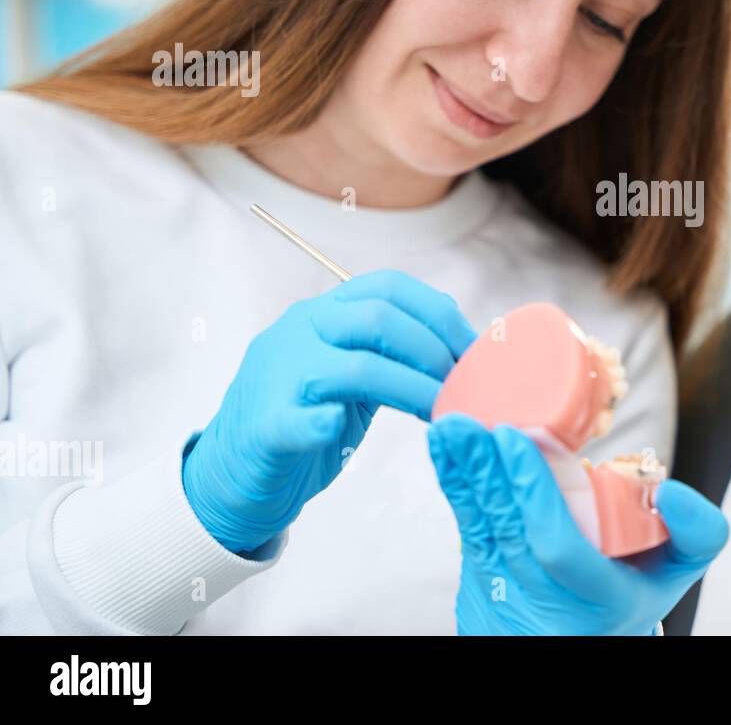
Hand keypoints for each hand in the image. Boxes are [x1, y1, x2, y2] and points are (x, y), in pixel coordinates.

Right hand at [184, 269, 477, 553]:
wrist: (232, 469)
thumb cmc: (307, 415)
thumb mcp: (351, 370)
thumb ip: (391, 351)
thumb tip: (464, 347)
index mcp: (323, 313)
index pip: (388, 286)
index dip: (439, 313)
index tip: (474, 348)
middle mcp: (299, 333)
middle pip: (377, 319)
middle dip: (432, 349)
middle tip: (461, 385)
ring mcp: (279, 378)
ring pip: (354, 368)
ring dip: (411, 389)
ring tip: (440, 413)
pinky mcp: (265, 428)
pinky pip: (297, 419)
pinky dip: (321, 423)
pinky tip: (339, 430)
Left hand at [427, 413, 728, 634]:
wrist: (588, 634)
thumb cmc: (636, 588)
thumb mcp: (679, 570)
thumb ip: (697, 532)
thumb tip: (670, 490)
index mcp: (600, 598)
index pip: (559, 546)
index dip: (534, 492)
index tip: (517, 439)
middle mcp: (546, 604)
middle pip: (509, 532)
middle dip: (486, 474)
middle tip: (467, 424)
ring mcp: (507, 599)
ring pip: (481, 529)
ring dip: (462, 475)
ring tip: (449, 430)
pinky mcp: (481, 587)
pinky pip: (467, 531)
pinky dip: (455, 487)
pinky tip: (444, 452)